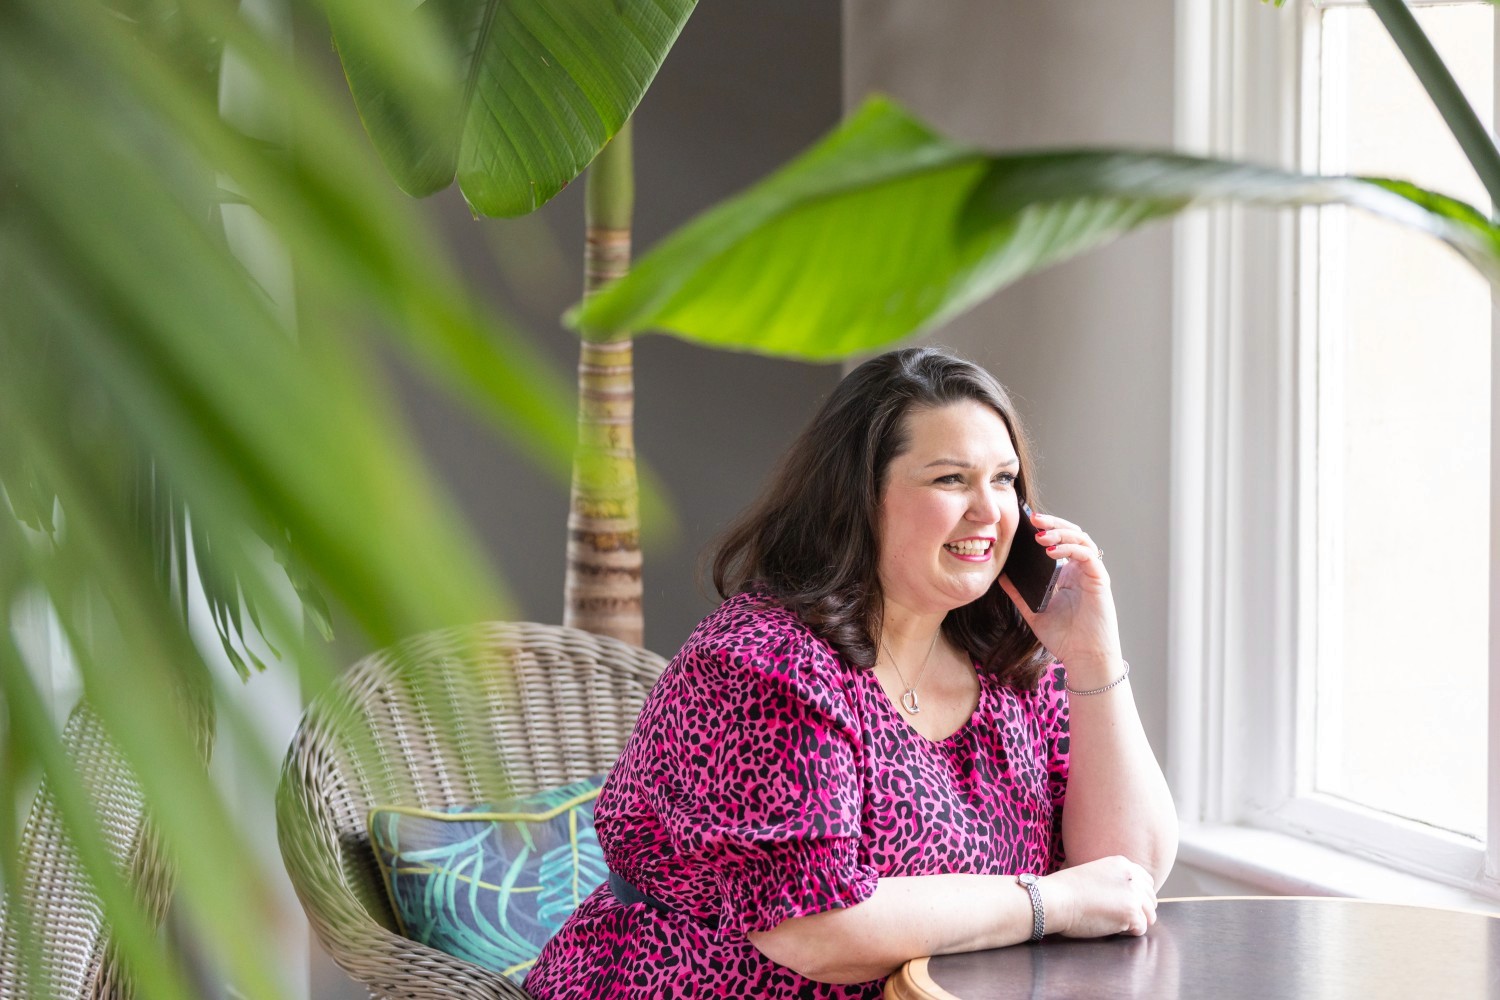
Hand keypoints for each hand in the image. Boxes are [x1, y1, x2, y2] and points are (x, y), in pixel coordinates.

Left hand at [998, 509, 1121, 678]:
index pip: (1059, 540)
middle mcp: (1080, 569)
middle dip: (1052, 522)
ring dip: (1061, 532)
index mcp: (1066, 573)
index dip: (1045, 528)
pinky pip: (1087, 556)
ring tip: (1040, 535)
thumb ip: (1018, 593)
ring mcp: (1091, 573)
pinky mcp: (1100, 580)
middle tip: (1033, 518)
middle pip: (1071, 533)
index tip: (1025, 523)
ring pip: (1081, 539)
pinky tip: (1052, 551)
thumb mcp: (1033, 612)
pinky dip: (1070, 548)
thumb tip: (1001, 575)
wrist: (1083, 658)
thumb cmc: (1063, 637)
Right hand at [1039, 856, 1157, 937]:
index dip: (1140, 896)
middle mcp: (1132, 877)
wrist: (1057, 898)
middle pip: (1151, 900)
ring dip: (1135, 922)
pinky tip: (1111, 927)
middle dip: (1140, 911)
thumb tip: (1123, 896)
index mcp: (1122, 864)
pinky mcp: (1131, 913)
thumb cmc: (1066, 889)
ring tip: (1115, 922)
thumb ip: (1113, 880)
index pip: (1146, 882)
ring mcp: (1134, 895)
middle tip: (1121, 917)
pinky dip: (1128, 932)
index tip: (1128, 904)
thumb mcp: (1094, 873)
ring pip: (1149, 916)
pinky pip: (1140, 929)